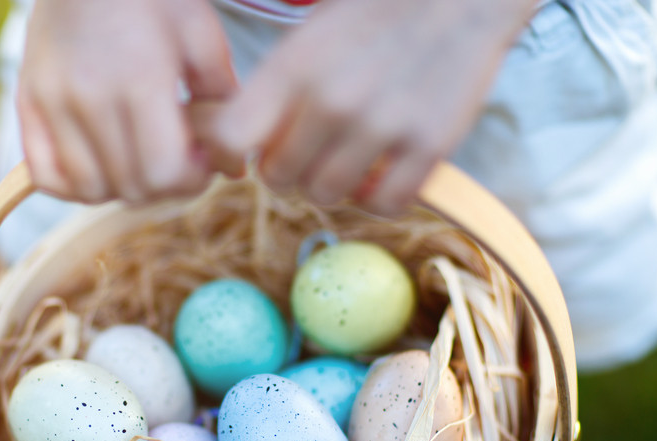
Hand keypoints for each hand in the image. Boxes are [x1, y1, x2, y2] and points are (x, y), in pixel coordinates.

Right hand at [17, 0, 236, 203]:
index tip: (200, 159)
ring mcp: (53, 103)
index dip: (191, 180)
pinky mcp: (28, 103)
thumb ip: (221, 101)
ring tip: (139, 160)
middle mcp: (90, 98)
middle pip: (131, 188)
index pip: (164, 172)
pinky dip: (74, 185)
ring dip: (121, 189)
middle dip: (164, 186)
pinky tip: (100, 166)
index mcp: (141, 80)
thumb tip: (233, 167)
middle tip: (176, 159)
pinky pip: (47, 176)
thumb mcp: (201, 34)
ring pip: (89, 190)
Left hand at [213, 0, 535, 214]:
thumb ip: (274, 91)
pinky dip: (379, 199)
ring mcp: (382, 125)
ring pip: (328, 196)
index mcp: (294, 67)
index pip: (231, 139)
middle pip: (279, 179)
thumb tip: (237, 145)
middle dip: (288, 171)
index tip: (243, 160)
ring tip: (348, 158)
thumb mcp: (309, 38)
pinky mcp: (429, 145)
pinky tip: (383, 174)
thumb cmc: (374, 15)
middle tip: (309, 152)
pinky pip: (385, 205)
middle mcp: (332, 100)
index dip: (227, 158)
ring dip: (333, 186)